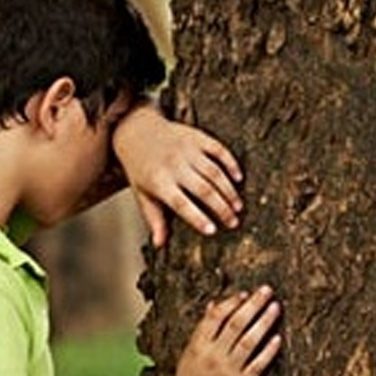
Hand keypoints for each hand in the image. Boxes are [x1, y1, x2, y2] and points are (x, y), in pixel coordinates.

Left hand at [112, 107, 243, 247]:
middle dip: (221, 207)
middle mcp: (174, 165)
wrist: (137, 131)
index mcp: (159, 182)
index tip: (212, 231)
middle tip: (234, 222)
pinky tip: (238, 178)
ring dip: (229, 190)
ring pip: (214, 172)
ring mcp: (187, 150)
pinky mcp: (197, 137)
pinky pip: (219, 150)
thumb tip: (159, 244)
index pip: (180, 204)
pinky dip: (231, 163)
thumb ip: (153, 218)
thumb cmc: (141, 168)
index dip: (197, 218)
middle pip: (203, 189)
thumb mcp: (142, 194)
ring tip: (237, 207)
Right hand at [165, 285, 283, 375]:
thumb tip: (212, 304)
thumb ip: (202, 331)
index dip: (231, 302)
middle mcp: (212, 356)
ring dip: (264, 321)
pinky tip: (277, 338)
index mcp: (197, 346)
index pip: (215, 317)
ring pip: (249, 340)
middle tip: (267, 290)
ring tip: (276, 307)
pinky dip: (268, 350)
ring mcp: (227, 371)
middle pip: (236, 323)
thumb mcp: (188, 355)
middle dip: (253, 304)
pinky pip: (258, 364)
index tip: (245, 293)